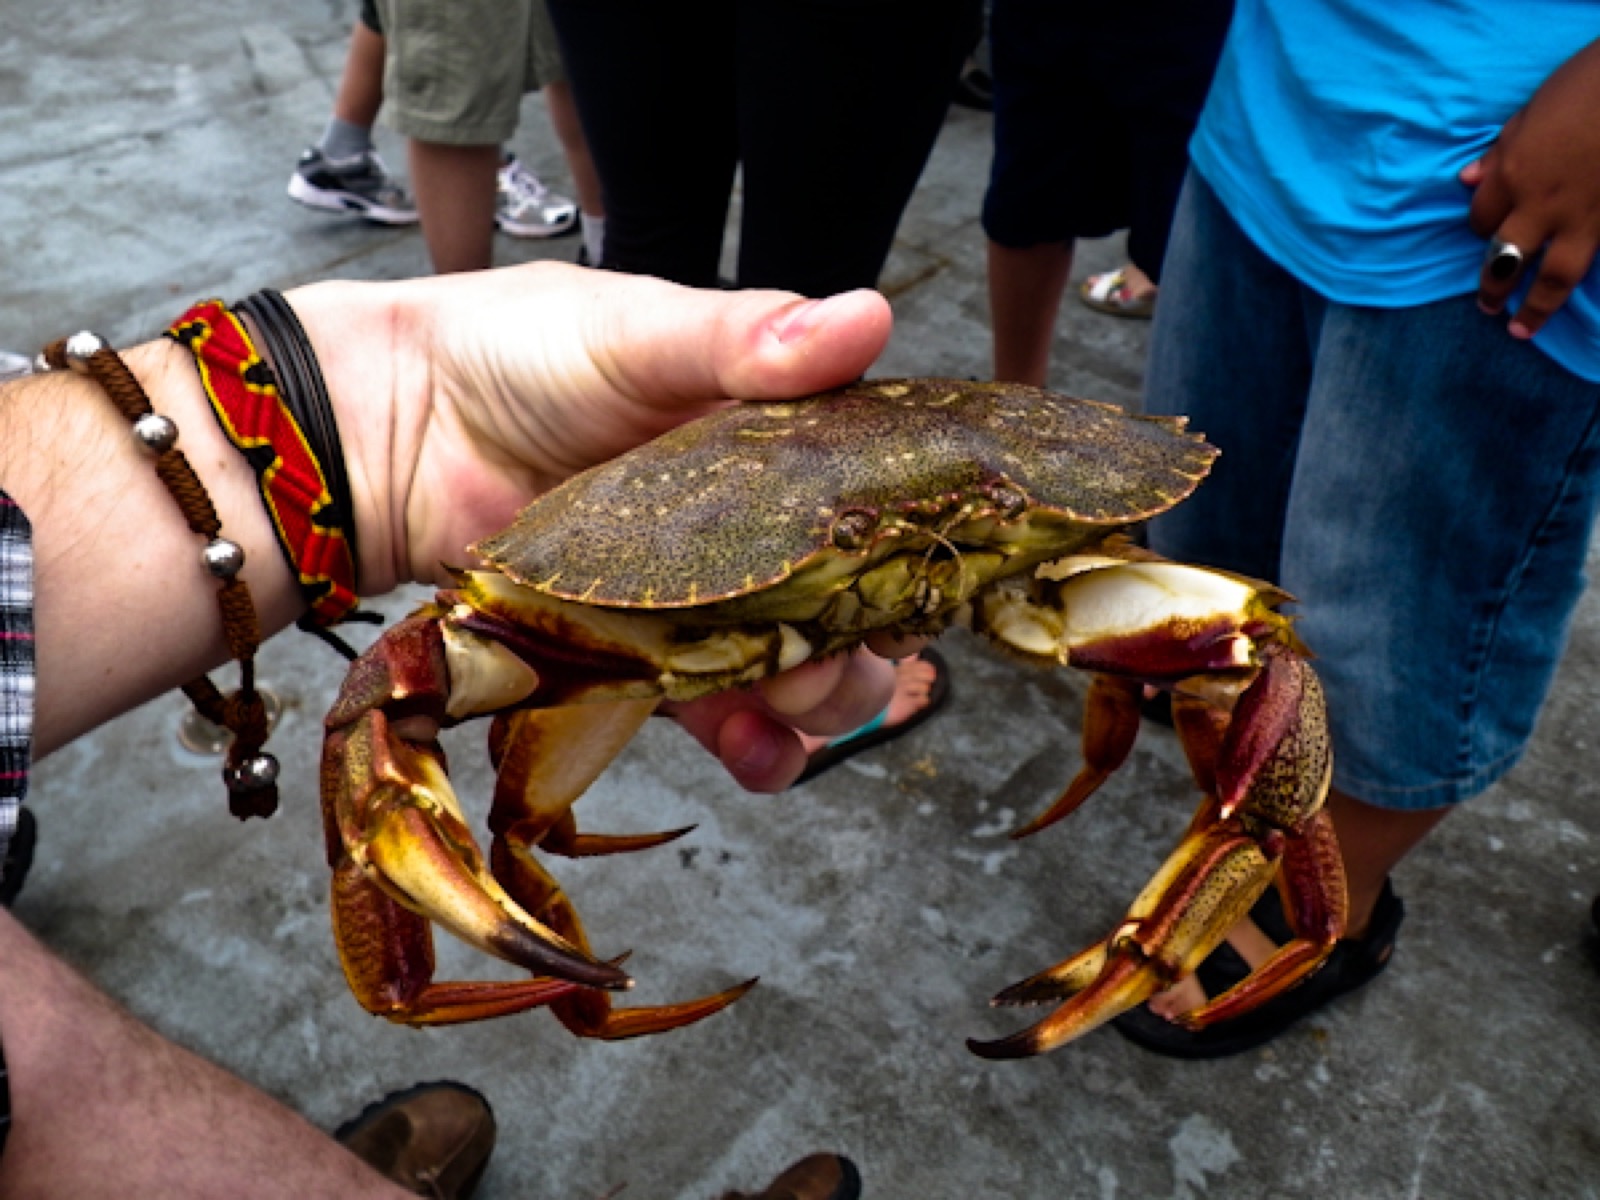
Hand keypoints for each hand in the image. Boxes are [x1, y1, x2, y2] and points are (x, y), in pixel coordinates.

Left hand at [292, 263, 896, 793]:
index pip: (868, 491)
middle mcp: (748, 522)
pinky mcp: (641, 656)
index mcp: (769, 435)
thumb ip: (745, 339)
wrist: (388, 426)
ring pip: (793, 662)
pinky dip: (750, 743)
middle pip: (846, 593)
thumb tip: (870, 317)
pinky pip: (713, 709)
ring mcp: (697, 596)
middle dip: (868, 631)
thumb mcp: (638, 330)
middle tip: (864, 643)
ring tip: (810, 705)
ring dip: (819, 696)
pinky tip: (766, 756)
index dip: (905, 528)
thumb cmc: (515, 352)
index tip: (927, 553)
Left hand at [1463, 38, 1599, 338]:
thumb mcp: (1533, 107)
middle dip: (1493, 285)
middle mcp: (1541, 205)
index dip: (1482, 224)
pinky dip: (1585, 278)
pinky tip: (1575, 296)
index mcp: (1513, 174)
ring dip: (1534, 308)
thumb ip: (1501, 150)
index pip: (1481, 218)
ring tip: (1519, 330)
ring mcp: (1585, 218)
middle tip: (1487, 305)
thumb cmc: (1590, 80)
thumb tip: (1467, 178)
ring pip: (1553, 276)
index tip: (1487, 230)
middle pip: (1504, 258)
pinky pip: (1597, 258)